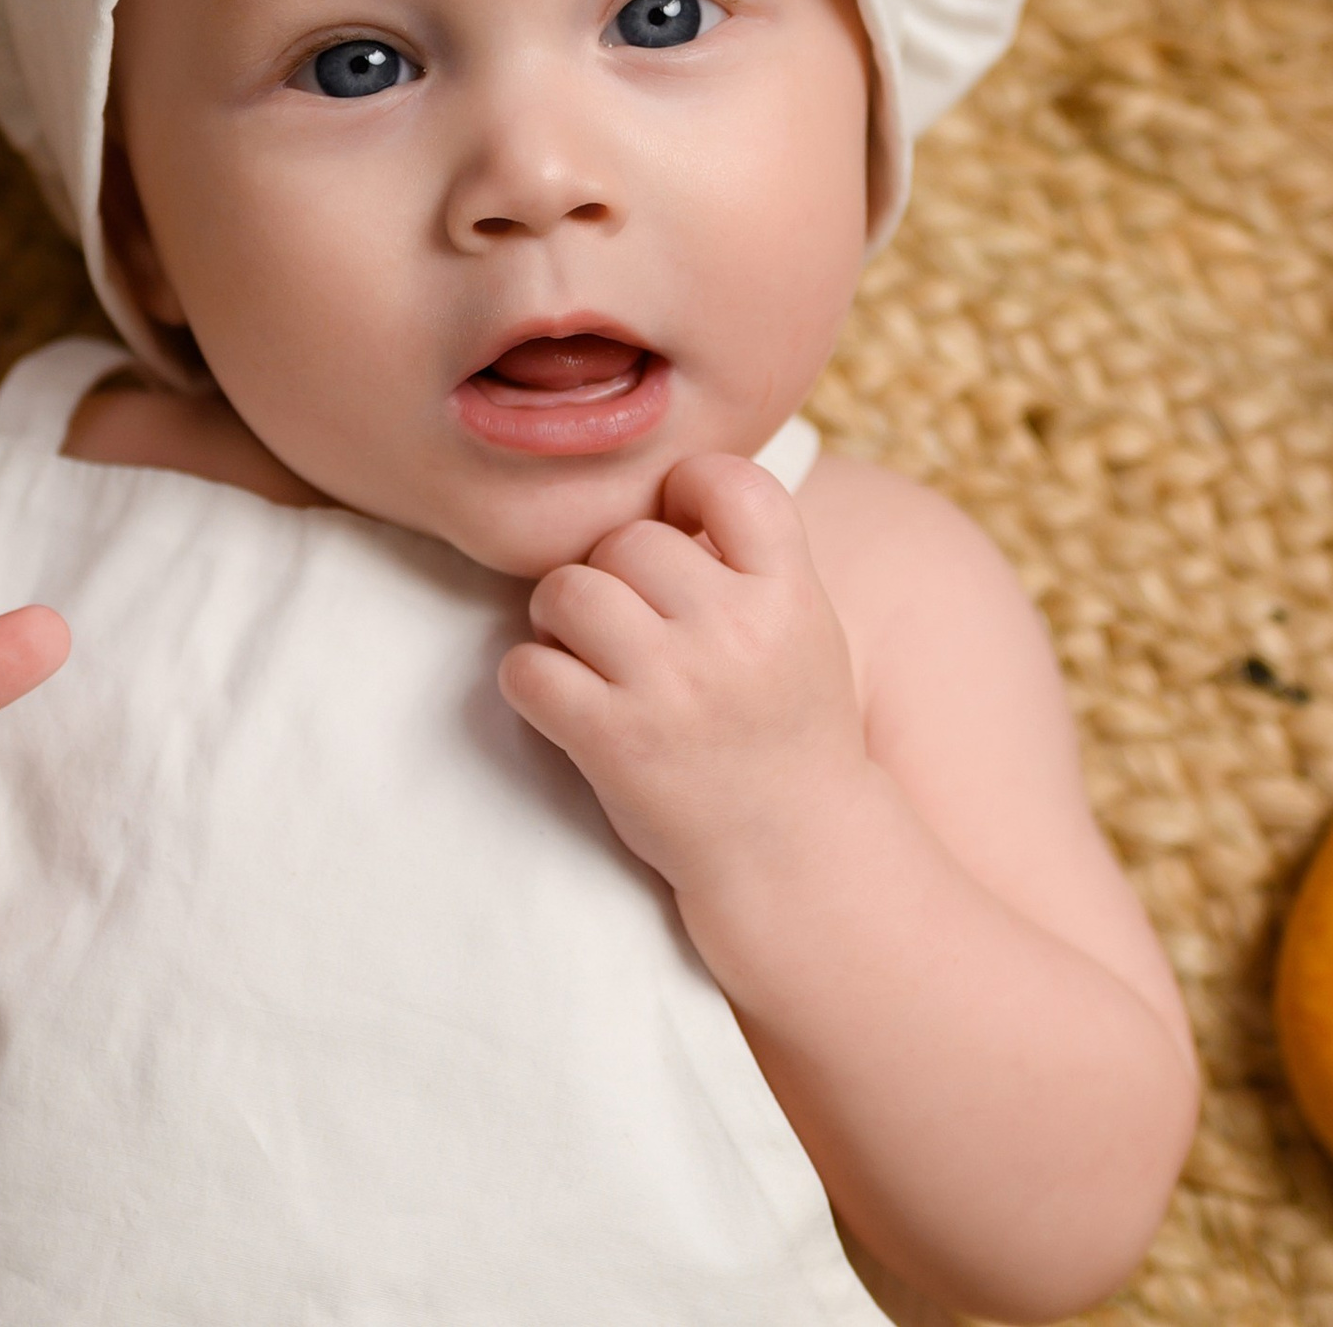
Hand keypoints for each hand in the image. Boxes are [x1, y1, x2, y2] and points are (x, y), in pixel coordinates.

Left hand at [498, 454, 866, 901]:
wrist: (793, 852)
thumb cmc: (785, 725)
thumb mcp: (804, 625)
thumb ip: (749, 556)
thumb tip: (658, 484)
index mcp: (788, 594)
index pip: (728, 480)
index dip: (689, 487)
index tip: (680, 526)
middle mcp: (732, 631)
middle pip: (628, 538)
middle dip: (613, 571)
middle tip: (628, 617)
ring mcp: (670, 687)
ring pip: (567, 589)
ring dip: (560, 614)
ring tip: (584, 648)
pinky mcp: (613, 741)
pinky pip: (528, 668)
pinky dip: (530, 677)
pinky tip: (562, 696)